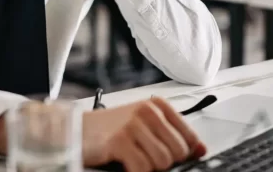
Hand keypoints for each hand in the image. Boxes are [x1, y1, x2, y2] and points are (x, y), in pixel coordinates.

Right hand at [0, 98, 205, 170]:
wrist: (73, 130)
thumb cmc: (107, 130)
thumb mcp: (143, 125)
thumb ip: (170, 134)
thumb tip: (199, 150)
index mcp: (157, 105)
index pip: (189, 136)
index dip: (187, 155)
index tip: (182, 161)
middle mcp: (148, 111)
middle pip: (178, 152)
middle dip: (165, 163)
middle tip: (146, 160)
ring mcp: (134, 125)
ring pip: (162, 162)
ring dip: (149, 168)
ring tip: (134, 161)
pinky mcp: (120, 140)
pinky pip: (143, 168)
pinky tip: (126, 166)